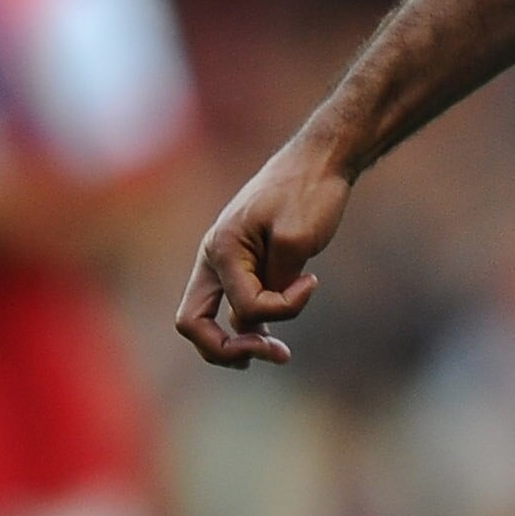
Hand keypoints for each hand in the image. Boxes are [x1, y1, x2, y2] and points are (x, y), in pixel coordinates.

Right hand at [175, 132, 352, 366]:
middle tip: (277, 355)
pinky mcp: (245, 266)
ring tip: (280, 354)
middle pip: (195, 324)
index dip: (281, 309)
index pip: (242, 307)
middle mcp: (215, 258)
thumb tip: (256, 319)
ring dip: (246, 340)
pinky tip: (272, 336)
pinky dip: (254, 325)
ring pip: (219, 320)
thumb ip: (276, 283)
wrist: (319, 161)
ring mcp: (227, 264)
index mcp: (221, 249)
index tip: (310, 283)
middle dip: (229, 350)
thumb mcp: (297, 239)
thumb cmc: (308, 192)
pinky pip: (237, 307)